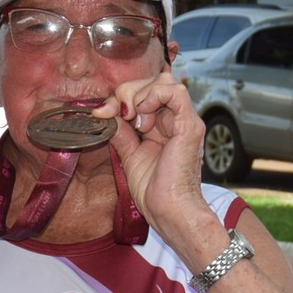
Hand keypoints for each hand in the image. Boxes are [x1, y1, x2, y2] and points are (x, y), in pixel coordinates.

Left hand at [100, 70, 206, 241]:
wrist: (169, 212)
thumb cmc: (154, 192)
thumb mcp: (129, 155)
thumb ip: (121, 131)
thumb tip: (105, 112)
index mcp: (163, 125)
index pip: (143, 91)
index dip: (120, 97)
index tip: (103, 113)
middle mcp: (176, 118)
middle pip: (153, 80)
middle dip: (127, 92)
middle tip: (119, 115)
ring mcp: (184, 120)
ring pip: (163, 81)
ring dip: (139, 94)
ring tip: (134, 121)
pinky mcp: (189, 125)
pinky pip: (175, 91)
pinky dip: (153, 96)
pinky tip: (141, 116)